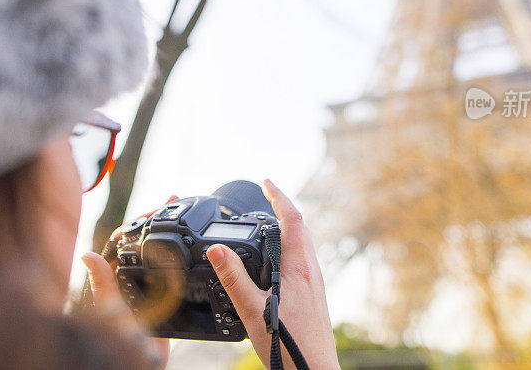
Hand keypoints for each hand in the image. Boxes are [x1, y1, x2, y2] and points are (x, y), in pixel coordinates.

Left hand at [81, 195, 179, 366]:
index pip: (123, 240)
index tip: (156, 207)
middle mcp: (125, 280)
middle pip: (140, 241)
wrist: (138, 367)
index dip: (138, 221)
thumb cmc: (117, 344)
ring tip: (179, 210)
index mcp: (111, 279)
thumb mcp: (111, 314)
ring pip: (154, 252)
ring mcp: (142, 288)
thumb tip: (87, 255)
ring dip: (165, 231)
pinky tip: (186, 244)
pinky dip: (175, 253)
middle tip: (173, 200)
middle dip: (155, 219)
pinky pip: (167, 269)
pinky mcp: (158, 299)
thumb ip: (102, 288)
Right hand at [206, 180, 339, 369]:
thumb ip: (234, 279)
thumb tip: (216, 249)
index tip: (266, 182)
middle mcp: (311, 271)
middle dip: (283, 208)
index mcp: (299, 268)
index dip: (279, 197)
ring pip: (303, 244)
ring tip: (267, 222)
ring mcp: (314, 283)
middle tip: (265, 196)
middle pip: (301, 228)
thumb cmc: (290, 347)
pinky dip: (288, 247)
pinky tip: (274, 260)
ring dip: (287, 227)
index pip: (292, 219)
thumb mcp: (253, 311)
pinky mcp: (313, 296)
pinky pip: (302, 260)